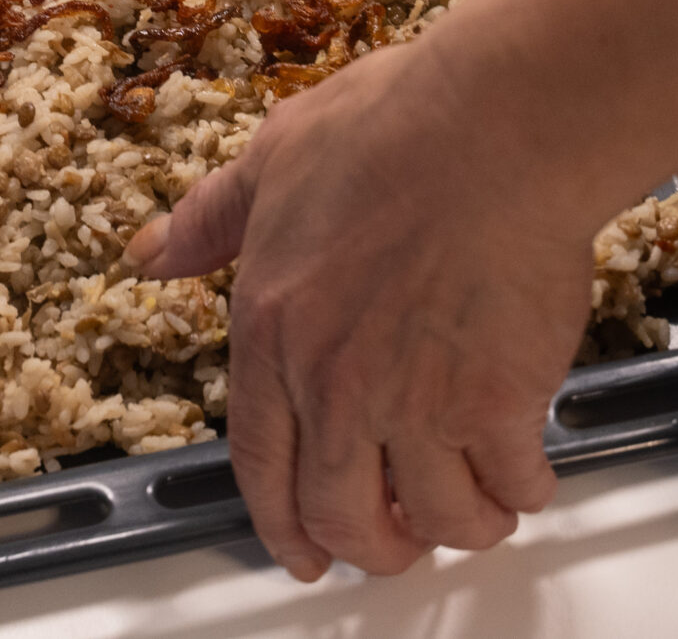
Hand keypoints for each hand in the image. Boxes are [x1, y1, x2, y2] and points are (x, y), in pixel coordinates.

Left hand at [128, 26, 595, 579]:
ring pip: (436, 518)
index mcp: (271, 331)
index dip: (283, 525)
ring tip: (477, 507)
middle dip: (375, 547)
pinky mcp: (498, 400)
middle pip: (346, 517)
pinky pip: (509, 483)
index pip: (259, 466)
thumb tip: (151, 252)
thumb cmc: (394, 127)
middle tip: (400, 540)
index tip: (304, 551)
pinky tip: (527, 469)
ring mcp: (418, 399)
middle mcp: (336, 383)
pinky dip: (522, 490)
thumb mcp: (272, 157)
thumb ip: (211, 218)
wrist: (494, 127)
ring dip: (458, 526)